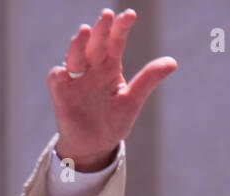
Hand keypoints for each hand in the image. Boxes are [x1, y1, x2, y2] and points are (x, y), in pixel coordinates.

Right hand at [49, 8, 177, 170]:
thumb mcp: (132, 100)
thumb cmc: (113, 121)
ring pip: (75, 56)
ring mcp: (75, 79)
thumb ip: (148, 80)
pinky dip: (59, 74)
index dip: (121, 28)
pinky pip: (57, 79)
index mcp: (109, 67)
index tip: (130, 14)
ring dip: (79, 44)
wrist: (95, 146)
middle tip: (107, 15)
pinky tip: (64, 72)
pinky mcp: (61, 93)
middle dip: (100, 30)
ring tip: (85, 31)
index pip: (115, 42)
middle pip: (95, 45)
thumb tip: (173, 62)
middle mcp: (91, 68)